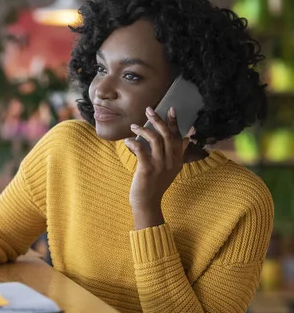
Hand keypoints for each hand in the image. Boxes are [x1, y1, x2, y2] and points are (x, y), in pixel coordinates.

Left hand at [124, 106, 188, 227]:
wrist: (147, 203)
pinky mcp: (147, 169)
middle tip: (149, 110)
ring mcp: (160, 165)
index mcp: (178, 160)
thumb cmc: (155, 184)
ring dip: (143, 129)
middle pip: (167, 135)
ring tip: (133, 125)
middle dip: (158, 120)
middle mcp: (171, 161)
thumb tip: (186, 139)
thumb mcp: (171, 169)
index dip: (175, 122)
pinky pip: (141, 150)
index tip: (171, 109)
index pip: (178, 137)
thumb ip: (177, 154)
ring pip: (155, 139)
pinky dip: (133, 142)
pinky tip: (127, 141)